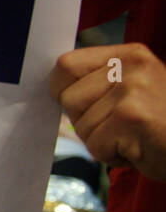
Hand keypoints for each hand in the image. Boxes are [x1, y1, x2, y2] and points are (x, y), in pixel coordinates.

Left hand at [49, 43, 165, 180]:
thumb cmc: (163, 124)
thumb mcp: (134, 90)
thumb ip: (99, 84)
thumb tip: (56, 91)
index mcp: (129, 55)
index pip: (65, 65)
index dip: (63, 90)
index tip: (80, 104)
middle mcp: (131, 66)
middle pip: (68, 99)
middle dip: (87, 122)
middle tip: (122, 127)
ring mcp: (132, 90)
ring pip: (82, 126)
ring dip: (103, 141)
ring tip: (135, 137)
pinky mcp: (132, 117)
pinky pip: (97, 145)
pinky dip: (114, 156)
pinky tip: (140, 148)